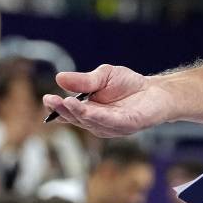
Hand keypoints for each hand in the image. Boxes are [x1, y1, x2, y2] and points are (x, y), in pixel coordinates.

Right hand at [42, 63, 172, 137]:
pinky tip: (87, 110)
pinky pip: (109, 122)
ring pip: (90, 122)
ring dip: (77, 113)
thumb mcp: (102, 76)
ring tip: (65, 101)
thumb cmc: (128, 85)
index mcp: (88, 111)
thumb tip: (59, 78)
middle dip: (63, 109)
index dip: (57, 108)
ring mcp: (111, 126)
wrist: (155, 90)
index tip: (47, 99)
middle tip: (51, 100)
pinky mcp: (127, 125)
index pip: (69, 113)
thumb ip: (83, 81)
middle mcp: (97, 122)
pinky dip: (97, 117)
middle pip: (76, 118)